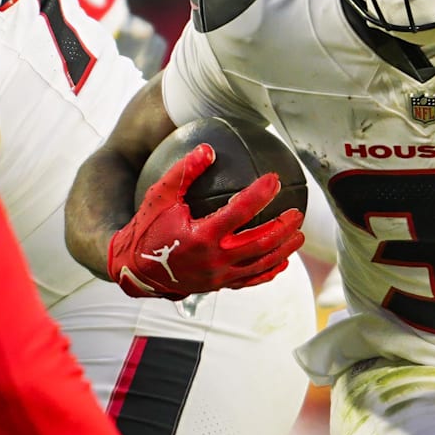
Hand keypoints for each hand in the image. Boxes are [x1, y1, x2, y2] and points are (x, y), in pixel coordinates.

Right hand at [107, 144, 305, 299]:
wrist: (135, 268)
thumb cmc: (148, 228)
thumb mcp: (160, 195)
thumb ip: (184, 171)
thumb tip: (208, 149)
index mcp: (202, 235)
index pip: (240, 211)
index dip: (260, 194)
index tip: (274, 179)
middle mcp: (214, 258)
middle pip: (260, 242)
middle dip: (283, 227)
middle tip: (297, 212)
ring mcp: (218, 275)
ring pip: (260, 264)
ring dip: (283, 249)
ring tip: (299, 236)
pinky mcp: (218, 285)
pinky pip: (249, 281)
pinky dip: (268, 272)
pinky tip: (281, 263)